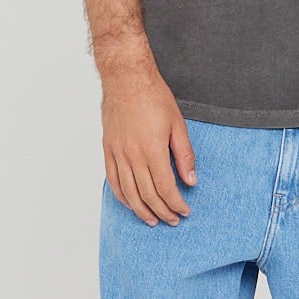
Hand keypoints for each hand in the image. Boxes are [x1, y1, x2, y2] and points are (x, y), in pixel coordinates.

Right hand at [100, 61, 196, 225]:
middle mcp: (132, 155)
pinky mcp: (108, 149)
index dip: (176, 203)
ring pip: (128, 192)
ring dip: (141, 210)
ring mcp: (117, 153)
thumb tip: (190, 180)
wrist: (126, 78)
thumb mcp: (178, 124)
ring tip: (153, 220)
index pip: (165, 188)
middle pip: (147, 195)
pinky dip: (122, 197)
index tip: (184, 211)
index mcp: (152, 149)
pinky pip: (113, 180)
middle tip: (173, 220)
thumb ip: (184, 155)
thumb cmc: (153, 96)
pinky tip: (132, 204)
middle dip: (162, 211)